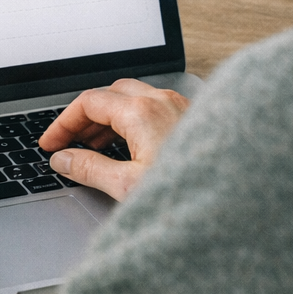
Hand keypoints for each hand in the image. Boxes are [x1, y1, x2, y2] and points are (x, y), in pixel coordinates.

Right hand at [38, 78, 189, 200]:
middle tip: (70, 144)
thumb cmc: (194, 193)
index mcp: (141, 111)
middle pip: (110, 95)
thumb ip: (90, 168)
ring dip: (109, 119)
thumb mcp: (128, 185)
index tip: (51, 143)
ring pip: (134, 99)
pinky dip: (133, 122)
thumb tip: (64, 159)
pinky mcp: (193, 120)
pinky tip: (131, 149)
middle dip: (85, 117)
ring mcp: (181, 107)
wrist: (240, 199)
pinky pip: (155, 109)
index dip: (63, 122)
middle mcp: (163, 101)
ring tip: (96, 149)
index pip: (88, 102)